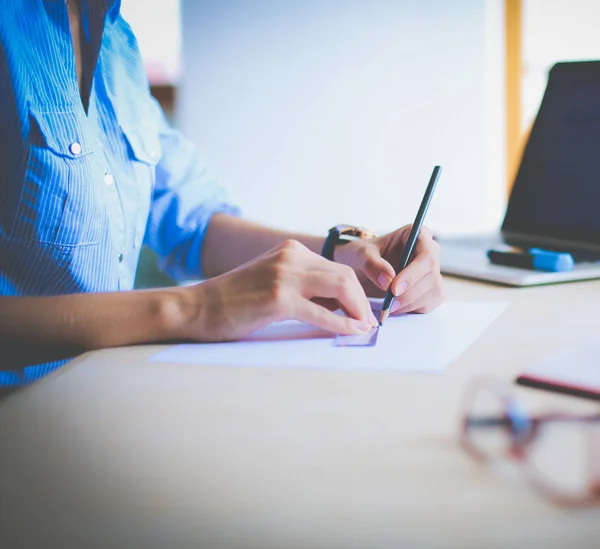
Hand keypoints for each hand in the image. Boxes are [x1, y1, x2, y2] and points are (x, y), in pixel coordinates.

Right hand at [183, 240, 378, 340]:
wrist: (196, 307)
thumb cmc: (234, 301)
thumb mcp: (273, 282)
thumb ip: (304, 287)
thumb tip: (340, 307)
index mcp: (291, 251)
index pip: (338, 269)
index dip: (358, 292)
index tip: (365, 313)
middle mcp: (291, 257)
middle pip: (345, 276)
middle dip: (363, 302)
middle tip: (369, 323)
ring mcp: (283, 275)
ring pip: (340, 288)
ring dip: (358, 311)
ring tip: (363, 329)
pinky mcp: (277, 298)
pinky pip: (321, 313)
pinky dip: (341, 324)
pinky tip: (352, 332)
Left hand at [335, 225, 443, 314]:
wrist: (362, 268)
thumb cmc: (364, 254)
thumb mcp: (361, 254)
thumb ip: (372, 264)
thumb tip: (388, 281)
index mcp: (417, 235)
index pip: (427, 254)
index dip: (413, 274)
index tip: (394, 289)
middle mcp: (429, 253)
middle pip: (432, 276)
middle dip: (410, 293)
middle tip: (389, 304)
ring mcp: (432, 272)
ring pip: (434, 291)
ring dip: (410, 303)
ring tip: (388, 307)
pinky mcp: (431, 290)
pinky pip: (430, 303)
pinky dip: (412, 309)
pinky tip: (395, 308)